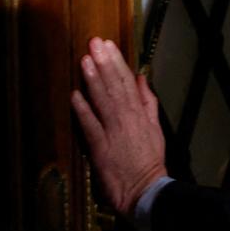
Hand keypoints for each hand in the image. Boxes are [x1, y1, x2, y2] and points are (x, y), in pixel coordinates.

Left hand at [70, 37, 167, 218]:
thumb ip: (147, 102)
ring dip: (93, 80)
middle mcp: (127, 119)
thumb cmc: (149, 159)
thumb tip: (141, 79)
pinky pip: (90, 125)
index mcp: (140, 114)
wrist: (145, 188)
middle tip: (94, 43)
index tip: (108, 45)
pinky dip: (83, 110)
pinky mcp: (100, 147)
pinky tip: (75, 94)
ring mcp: (113, 132)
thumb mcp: (155, 127)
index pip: (127, 83)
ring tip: (85, 60)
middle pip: (114, 87)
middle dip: (105, 63)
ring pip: (102, 101)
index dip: (117, 63)